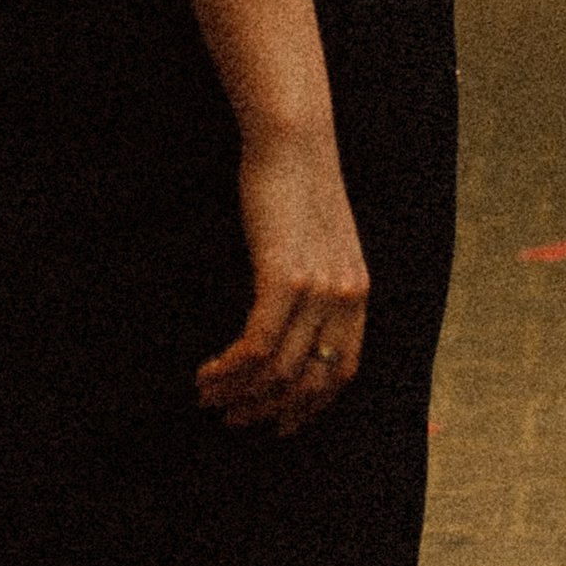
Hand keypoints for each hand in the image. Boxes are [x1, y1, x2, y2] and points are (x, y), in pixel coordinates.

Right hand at [196, 127, 368, 437]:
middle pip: (310, 381)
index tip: (280, 424)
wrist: (294, 140)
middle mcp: (344, 299)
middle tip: (233, 421)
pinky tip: (208, 373)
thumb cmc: (297, 182)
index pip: (342, 371)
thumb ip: (316, 279)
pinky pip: (258, 345)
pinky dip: (230, 369)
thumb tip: (289, 317)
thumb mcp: (321, 239)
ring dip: (239, 394)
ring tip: (208, 399)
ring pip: (279, 370)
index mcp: (357, 293)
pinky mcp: (284, 278)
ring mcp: (317, 290)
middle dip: (269, 411)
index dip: (310, 406)